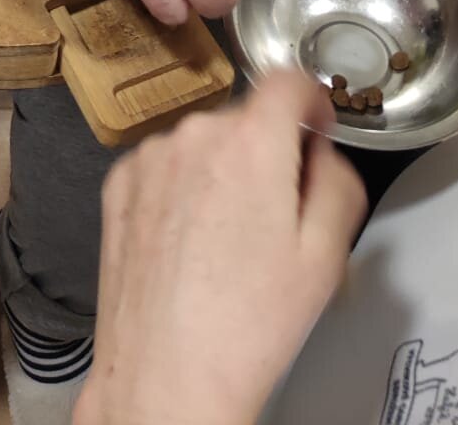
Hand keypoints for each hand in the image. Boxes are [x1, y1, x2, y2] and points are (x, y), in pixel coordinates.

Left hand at [75, 73, 364, 424]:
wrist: (165, 377)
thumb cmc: (246, 328)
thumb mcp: (326, 255)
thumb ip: (338, 179)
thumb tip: (323, 149)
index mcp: (251, 143)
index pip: (288, 79)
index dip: (312, 101)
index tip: (316, 128)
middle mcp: (194, 135)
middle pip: (246, 117)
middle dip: (268, 152)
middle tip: (276, 218)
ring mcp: (150, 157)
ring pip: (204, 143)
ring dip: (222, 171)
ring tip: (226, 243)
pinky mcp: (119, 183)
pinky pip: (166, 165)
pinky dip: (182, 189)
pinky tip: (189, 244)